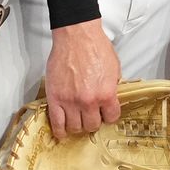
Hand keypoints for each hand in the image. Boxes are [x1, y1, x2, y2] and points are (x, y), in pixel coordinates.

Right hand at [44, 21, 121, 136]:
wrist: (76, 36)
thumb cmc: (95, 47)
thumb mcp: (114, 68)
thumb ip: (112, 87)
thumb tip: (110, 100)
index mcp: (106, 94)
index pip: (111, 118)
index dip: (108, 116)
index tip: (105, 114)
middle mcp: (89, 101)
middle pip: (92, 126)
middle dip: (92, 122)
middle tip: (90, 116)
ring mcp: (70, 101)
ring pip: (75, 127)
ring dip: (77, 125)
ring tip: (77, 120)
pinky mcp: (55, 98)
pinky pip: (56, 122)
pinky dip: (60, 131)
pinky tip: (62, 133)